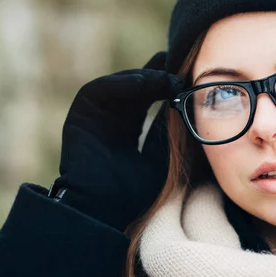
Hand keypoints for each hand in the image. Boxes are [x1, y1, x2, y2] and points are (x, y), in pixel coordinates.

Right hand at [52, 52, 181, 231]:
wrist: (107, 210)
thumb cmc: (139, 190)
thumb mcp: (164, 153)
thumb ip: (172, 126)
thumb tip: (194, 99)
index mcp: (130, 129)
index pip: (151, 96)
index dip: (170, 84)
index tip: (193, 76)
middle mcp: (112, 119)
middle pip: (138, 86)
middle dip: (160, 75)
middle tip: (183, 66)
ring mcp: (97, 115)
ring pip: (121, 84)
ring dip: (145, 78)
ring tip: (167, 79)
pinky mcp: (81, 114)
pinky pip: (100, 89)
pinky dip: (122, 83)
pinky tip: (144, 82)